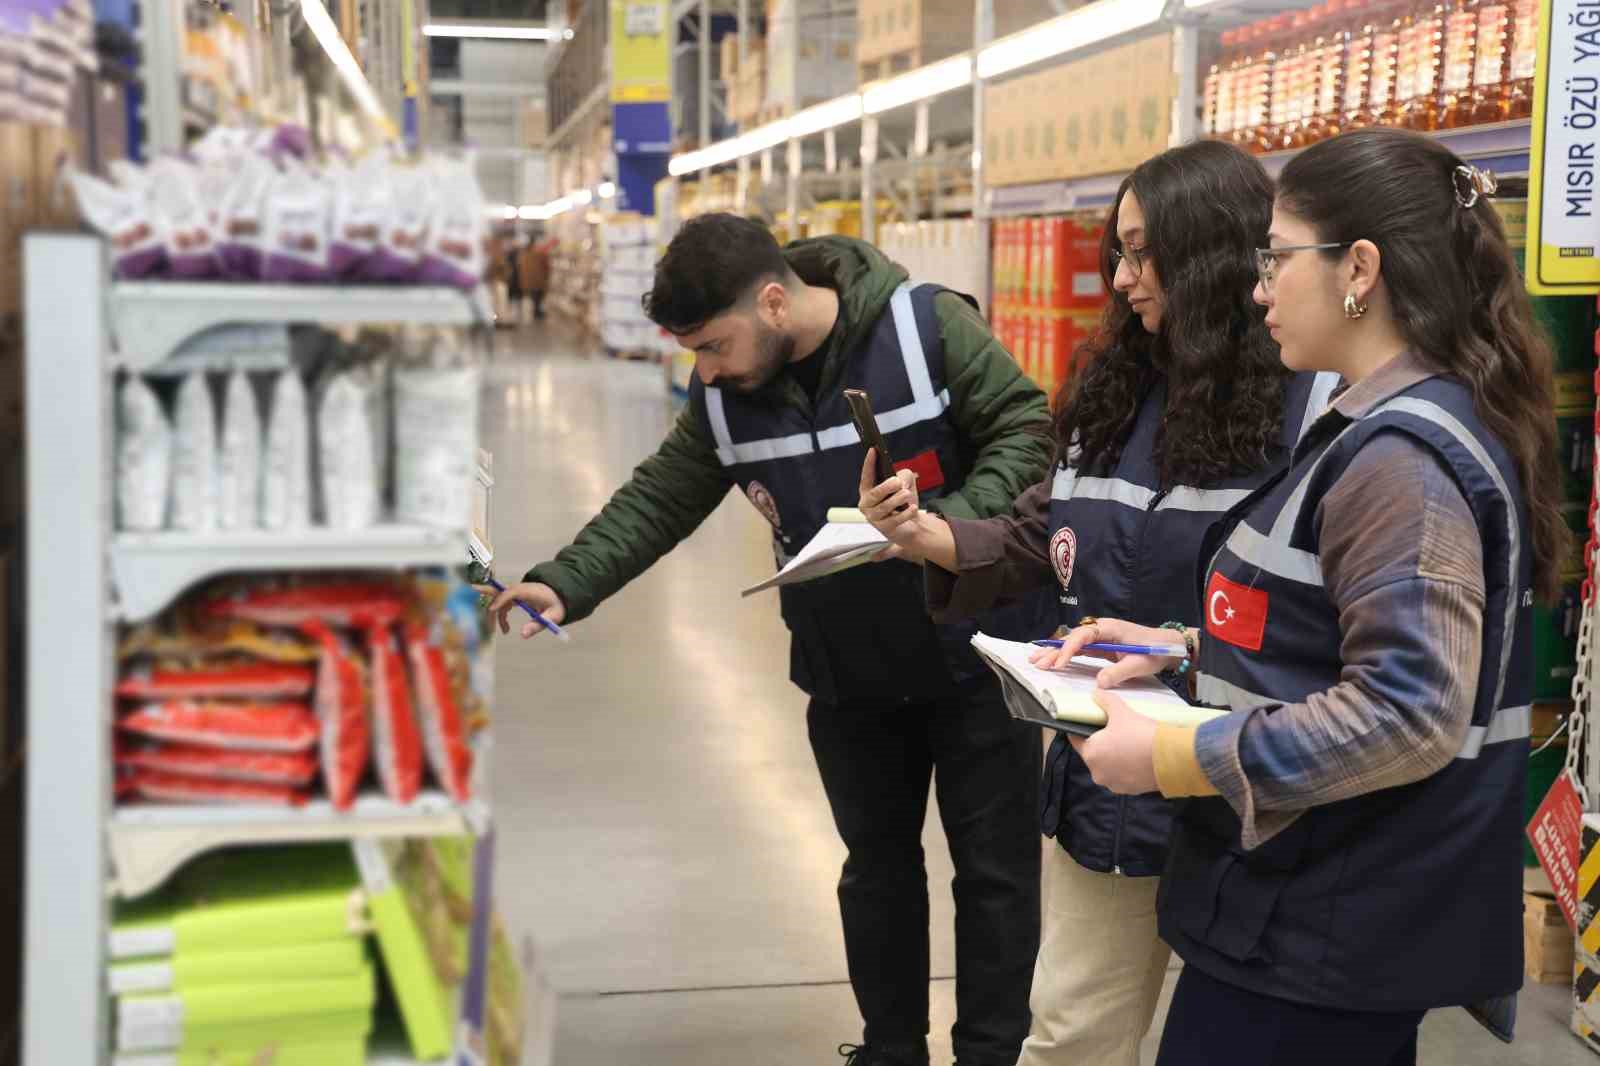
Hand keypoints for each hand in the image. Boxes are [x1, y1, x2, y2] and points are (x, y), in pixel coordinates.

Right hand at [472, 581, 566, 638]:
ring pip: (497, 601)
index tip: (492, 610)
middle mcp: (519, 589)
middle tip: (467, 591)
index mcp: (528, 590)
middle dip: (482, 591)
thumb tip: (523, 635)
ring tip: (501, 631)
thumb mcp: (553, 616)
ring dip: (494, 615)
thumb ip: (538, 625)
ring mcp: (514, 593)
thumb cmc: (556, 604)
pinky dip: (500, 616)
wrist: (560, 594)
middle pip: (497, 590)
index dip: (501, 600)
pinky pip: (501, 605)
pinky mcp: (513, 597)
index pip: (511, 592)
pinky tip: (506, 629)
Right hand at [858, 449, 920, 540]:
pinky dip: (906, 513)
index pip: (866, 476)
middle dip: (886, 487)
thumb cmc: (903, 501)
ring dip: (898, 499)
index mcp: (867, 491)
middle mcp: (867, 505)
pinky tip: (913, 508)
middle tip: (897, 482)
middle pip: (874, 494)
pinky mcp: (884, 529)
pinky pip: (895, 520)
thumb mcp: (905, 482)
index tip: (873, 450)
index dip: (869, 463)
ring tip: (907, 494)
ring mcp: (874, 518)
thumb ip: (902, 476)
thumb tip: (899, 481)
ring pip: (885, 507)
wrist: (911, 524)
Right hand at [1030, 617, 1187, 685]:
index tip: (1058, 664)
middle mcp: (1101, 629)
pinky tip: (1054, 661)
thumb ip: (1119, 673)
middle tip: (1036, 662)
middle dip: (1053, 650)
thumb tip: (1099, 683)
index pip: (1082, 637)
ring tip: (1036, 660)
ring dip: (1055, 652)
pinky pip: (1079, 649)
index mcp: (1109, 628)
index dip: (1068, 650)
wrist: (1168, 646)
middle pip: (1073, 639)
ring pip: (1073, 644)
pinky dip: (1065, 656)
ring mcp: (1100, 637)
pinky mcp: (1101, 646)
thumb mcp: (1138, 664)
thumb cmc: (1155, 651)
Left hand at [1068, 691, 1159, 794]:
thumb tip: (1096, 693)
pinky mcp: (1129, 790)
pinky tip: (1137, 757)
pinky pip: (1123, 776)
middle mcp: (1097, 772)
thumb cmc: (1141, 735)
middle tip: (1113, 731)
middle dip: (1101, 743)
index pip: (1076, 739)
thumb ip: (1105, 701)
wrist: (1170, 758)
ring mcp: (1113, 783)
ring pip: (1108, 766)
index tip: (1088, 723)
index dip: (1081, 729)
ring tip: (1127, 744)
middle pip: (1093, 754)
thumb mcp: (1121, 711)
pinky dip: (1127, 768)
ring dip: (1114, 757)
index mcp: (1090, 753)